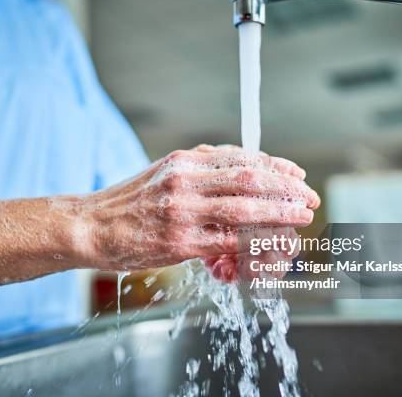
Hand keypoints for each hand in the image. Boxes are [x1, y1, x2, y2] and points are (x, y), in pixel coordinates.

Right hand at [65, 145, 319, 270]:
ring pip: (245, 209)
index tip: (297, 175)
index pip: (243, 157)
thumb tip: (239, 163)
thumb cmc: (130, 201)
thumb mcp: (164, 170)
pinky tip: (271, 243)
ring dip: (279, 213)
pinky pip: (227, 242)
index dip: (277, 167)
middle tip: (309, 198)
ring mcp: (183, 211)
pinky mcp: (179, 242)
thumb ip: (200, 167)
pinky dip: (253, 242)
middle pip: (251, 179)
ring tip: (301, 216)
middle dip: (287, 189)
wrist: (92, 225)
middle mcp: (185, 180)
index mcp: (185, 160)